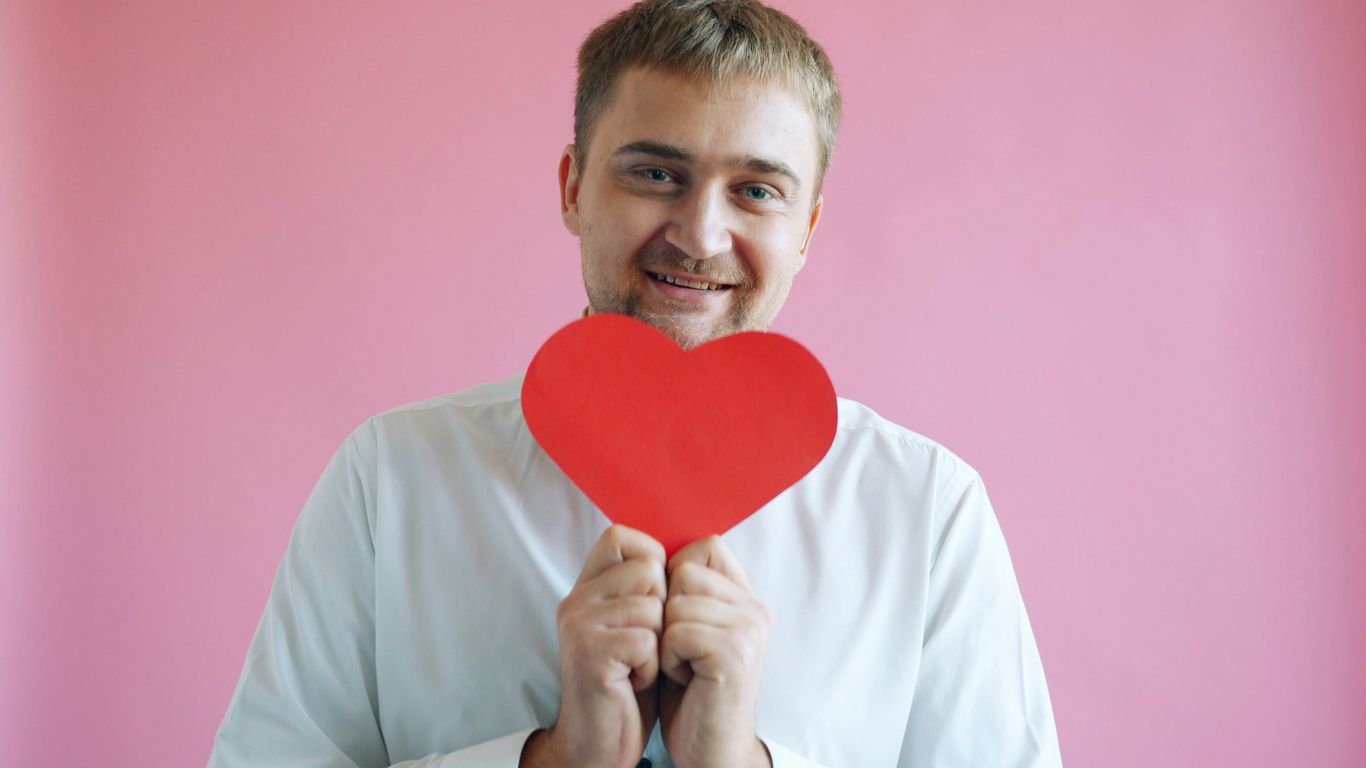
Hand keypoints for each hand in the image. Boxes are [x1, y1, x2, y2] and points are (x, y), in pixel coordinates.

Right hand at [521, 525, 665, 766]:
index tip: (655, 601)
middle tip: (644, 645)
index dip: (651, 560)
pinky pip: (648, 641)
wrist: (599, 745)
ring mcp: (579, 626)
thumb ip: (641, 588)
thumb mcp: (634, 626)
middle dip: (663, 610)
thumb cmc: (627, 685)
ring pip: (653, 607)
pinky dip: (652, 667)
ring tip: (638, 666)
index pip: (620, 536)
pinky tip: (634, 682)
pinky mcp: (590, 654)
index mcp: (585, 588)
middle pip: (648, 569)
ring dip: (659, 644)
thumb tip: (685, 548)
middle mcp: (576, 600)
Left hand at [659, 536, 773, 767]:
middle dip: (667, 613)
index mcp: (745, 598)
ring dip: (666, 640)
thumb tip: (656, 545)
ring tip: (684, 668)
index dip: (675, 577)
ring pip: (676, 602)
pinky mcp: (735, 653)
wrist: (709, 751)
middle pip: (684, 571)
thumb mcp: (687, 632)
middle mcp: (754, 608)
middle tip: (682, 653)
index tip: (677, 621)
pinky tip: (685, 680)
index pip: (705, 546)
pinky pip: (677, 632)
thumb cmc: (689, 694)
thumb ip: (687, 591)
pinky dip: (669, 660)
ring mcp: (749, 629)